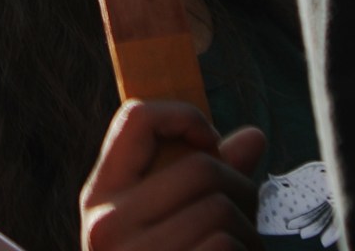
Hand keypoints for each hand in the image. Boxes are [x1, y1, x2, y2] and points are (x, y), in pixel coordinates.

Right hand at [79, 100, 265, 250]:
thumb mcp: (164, 226)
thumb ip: (204, 181)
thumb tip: (253, 136)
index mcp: (101, 198)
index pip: (136, 118)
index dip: (184, 117)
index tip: (209, 143)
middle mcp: (107, 225)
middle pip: (201, 168)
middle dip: (241, 187)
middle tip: (243, 214)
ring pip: (220, 210)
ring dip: (247, 233)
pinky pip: (225, 248)